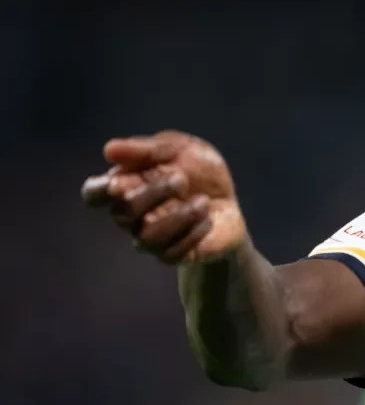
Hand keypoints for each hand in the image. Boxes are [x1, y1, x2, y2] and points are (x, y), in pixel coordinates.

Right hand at [81, 131, 247, 263]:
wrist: (231, 201)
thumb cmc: (199, 171)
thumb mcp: (181, 149)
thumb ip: (147, 149)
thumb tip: (109, 150)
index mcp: (126, 185)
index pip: (94, 194)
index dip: (99, 191)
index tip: (118, 183)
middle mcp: (131, 215)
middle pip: (122, 213)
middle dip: (153, 193)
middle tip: (181, 180)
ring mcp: (149, 237)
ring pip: (146, 238)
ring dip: (179, 217)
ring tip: (203, 202)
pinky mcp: (171, 255)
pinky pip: (172, 254)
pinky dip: (194, 233)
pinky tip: (207, 219)